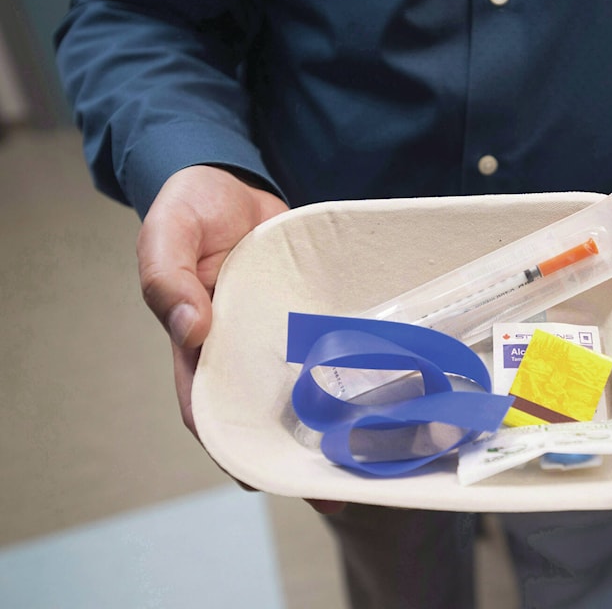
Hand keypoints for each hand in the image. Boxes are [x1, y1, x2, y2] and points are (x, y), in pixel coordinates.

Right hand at [137, 165, 344, 513]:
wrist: (232, 183)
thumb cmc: (191, 209)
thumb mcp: (166, 234)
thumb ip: (166, 279)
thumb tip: (192, 330)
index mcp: (197, 347)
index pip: (210, 413)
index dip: (235, 450)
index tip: (266, 480)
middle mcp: (240, 353)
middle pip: (264, 418)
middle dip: (294, 457)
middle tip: (337, 491)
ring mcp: (276, 338)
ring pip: (302, 394)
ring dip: (329, 428)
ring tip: (370, 459)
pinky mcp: (308, 318)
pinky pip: (329, 352)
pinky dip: (349, 378)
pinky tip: (384, 398)